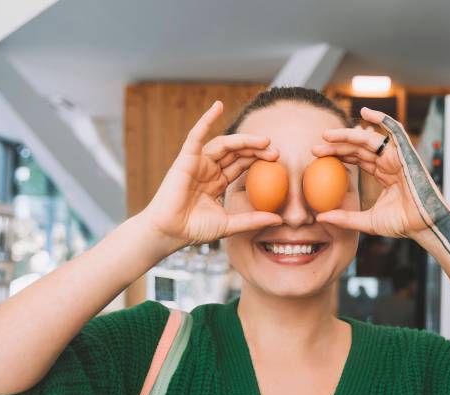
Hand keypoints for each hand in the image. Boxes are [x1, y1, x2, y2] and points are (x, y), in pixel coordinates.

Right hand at [139, 100, 282, 253]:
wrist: (169, 232)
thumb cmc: (194, 230)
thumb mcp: (230, 224)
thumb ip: (253, 220)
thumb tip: (279, 220)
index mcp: (217, 182)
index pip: (241, 164)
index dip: (258, 159)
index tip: (277, 160)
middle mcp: (208, 170)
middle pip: (236, 152)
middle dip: (256, 149)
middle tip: (275, 152)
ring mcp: (197, 163)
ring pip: (224, 144)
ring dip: (244, 140)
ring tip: (264, 141)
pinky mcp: (185, 159)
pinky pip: (196, 135)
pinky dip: (206, 120)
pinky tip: (218, 106)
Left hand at [311, 106, 439, 240]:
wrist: (426, 226)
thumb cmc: (403, 224)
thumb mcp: (367, 222)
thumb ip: (345, 218)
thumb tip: (320, 217)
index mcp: (383, 174)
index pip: (357, 159)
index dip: (338, 155)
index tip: (317, 157)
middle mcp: (390, 162)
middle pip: (358, 148)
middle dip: (336, 146)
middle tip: (315, 149)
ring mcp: (398, 156)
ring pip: (369, 139)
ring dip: (347, 135)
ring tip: (326, 136)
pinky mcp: (406, 153)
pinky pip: (395, 130)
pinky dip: (382, 118)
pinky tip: (365, 112)